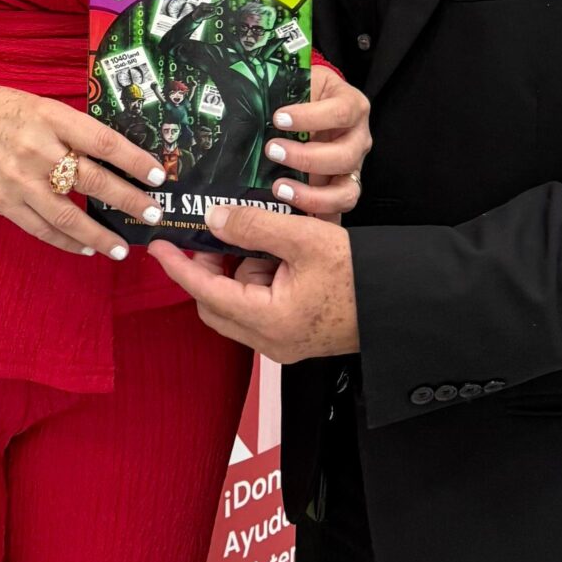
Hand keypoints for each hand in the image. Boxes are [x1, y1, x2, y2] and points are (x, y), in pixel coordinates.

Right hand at [0, 85, 163, 258]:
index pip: (104, 143)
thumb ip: (77, 130)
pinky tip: (88, 248)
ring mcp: (20, 181)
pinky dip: (68, 243)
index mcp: (52, 118)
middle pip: (93, 181)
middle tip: (152, 214)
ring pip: (69, 216)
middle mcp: (38, 150)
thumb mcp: (46, 106)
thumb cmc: (7, 110)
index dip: (135, 161)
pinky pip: (42, 230)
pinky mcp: (5, 203)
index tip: (159, 176)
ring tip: (123, 249)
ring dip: (101, 235)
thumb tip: (120, 157)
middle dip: (128, 201)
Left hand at [149, 200, 358, 359]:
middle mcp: (270, 342)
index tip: (158, 244)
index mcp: (269, 322)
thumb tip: (213, 218)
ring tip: (266, 240)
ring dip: (240, 272)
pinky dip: (259, 280)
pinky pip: (259, 307)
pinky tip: (280, 255)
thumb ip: (254, 226)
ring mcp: (283, 343)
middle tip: (216, 232)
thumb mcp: (303, 238)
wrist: (403, 303)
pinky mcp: (295, 336)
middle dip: (210, 268)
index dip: (178, 266)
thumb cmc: (359, 274)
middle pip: (216, 304)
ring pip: (238, 304)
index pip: (205, 292)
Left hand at [261, 61, 370, 217]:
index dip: (310, 117)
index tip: (278, 118)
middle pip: (344, 155)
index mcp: (351, 106)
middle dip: (305, 157)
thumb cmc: (303, 93)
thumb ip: (285, 91)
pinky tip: (294, 218)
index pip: (340, 112)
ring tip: (278, 187)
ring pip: (346, 190)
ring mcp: (353, 168)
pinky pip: (337, 211)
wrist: (313, 104)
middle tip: (272, 151)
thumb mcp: (299, 83)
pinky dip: (318, 217)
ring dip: (311, 194)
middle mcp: (358, 139)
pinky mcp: (343, 190)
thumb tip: (251, 99)